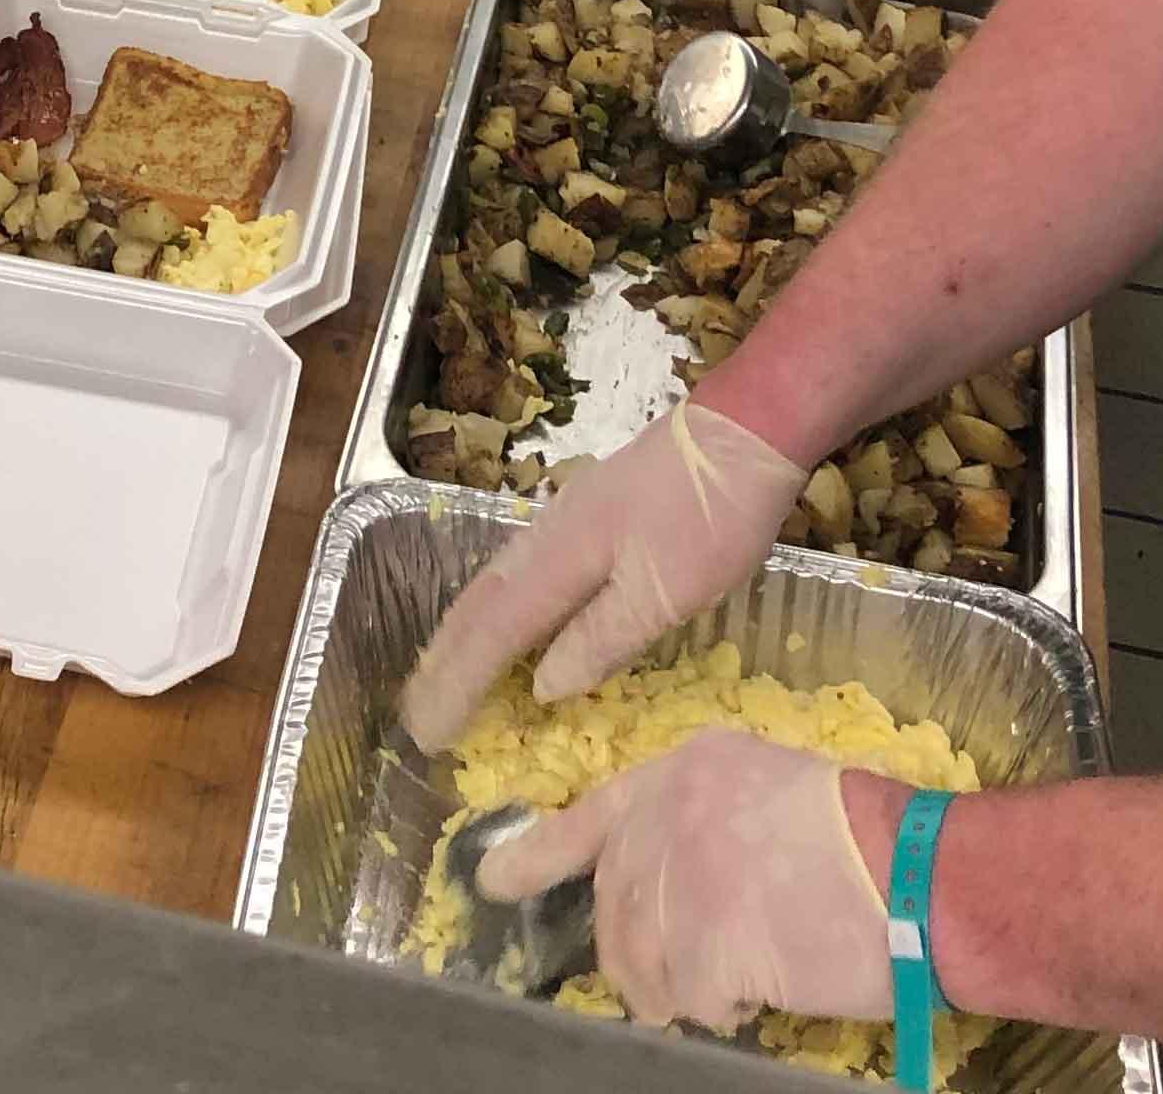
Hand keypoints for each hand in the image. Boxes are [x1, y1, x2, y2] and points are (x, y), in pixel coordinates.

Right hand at [401, 402, 805, 745]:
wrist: (746, 430)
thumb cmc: (712, 515)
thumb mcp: (665, 591)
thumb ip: (601, 637)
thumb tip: (543, 685)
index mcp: (561, 557)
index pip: (494, 632)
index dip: (458, 683)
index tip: (427, 733)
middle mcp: (549, 535)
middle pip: (481, 603)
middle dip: (445, 658)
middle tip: (415, 710)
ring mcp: (568, 518)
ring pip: (498, 584)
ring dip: (466, 632)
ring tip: (445, 672)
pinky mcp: (592, 514)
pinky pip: (523, 572)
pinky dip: (499, 608)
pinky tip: (511, 620)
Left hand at [475, 731, 895, 1030]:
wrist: (918, 872)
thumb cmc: (863, 837)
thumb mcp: (764, 790)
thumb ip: (697, 820)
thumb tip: (657, 882)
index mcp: (683, 770)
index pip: (591, 815)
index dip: (537, 854)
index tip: (493, 881)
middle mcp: (669, 813)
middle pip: (615, 904)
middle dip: (636, 954)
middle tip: (677, 981)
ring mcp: (682, 874)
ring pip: (641, 961)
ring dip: (681, 989)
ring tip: (737, 978)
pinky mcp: (705, 938)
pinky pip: (688, 999)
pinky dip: (722, 1009)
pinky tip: (763, 985)